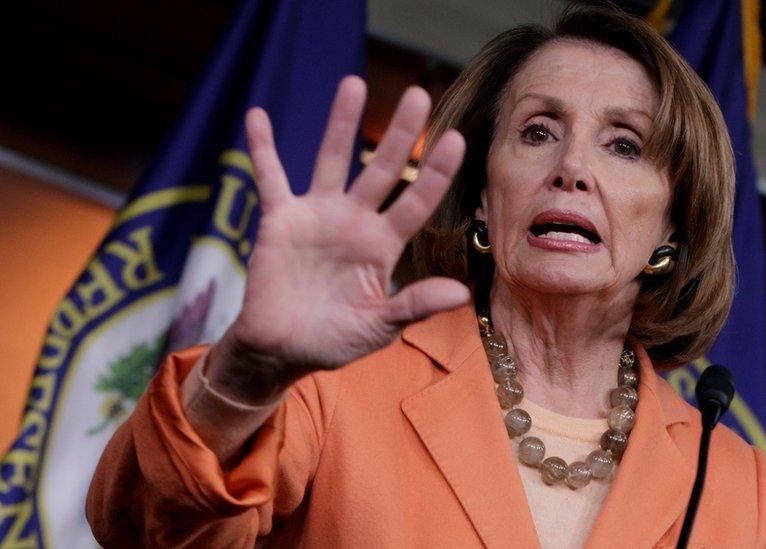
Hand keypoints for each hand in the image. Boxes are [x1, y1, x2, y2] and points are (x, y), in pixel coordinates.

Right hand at [208, 76, 469, 404]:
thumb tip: (460, 293)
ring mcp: (317, 216)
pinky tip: (257, 117)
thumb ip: (414, 305)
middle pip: (382, 169)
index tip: (458, 140)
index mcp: (383, 245)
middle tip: (419, 94)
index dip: (436, 174)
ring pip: (332, 160)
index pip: (416, 203)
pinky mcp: (280, 220)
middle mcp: (355, 221)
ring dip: (341, 124)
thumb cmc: (335, 339)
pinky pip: (270, 178)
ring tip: (355, 84)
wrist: (282, 350)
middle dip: (400, 134)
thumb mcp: (379, 326)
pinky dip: (262, 149)